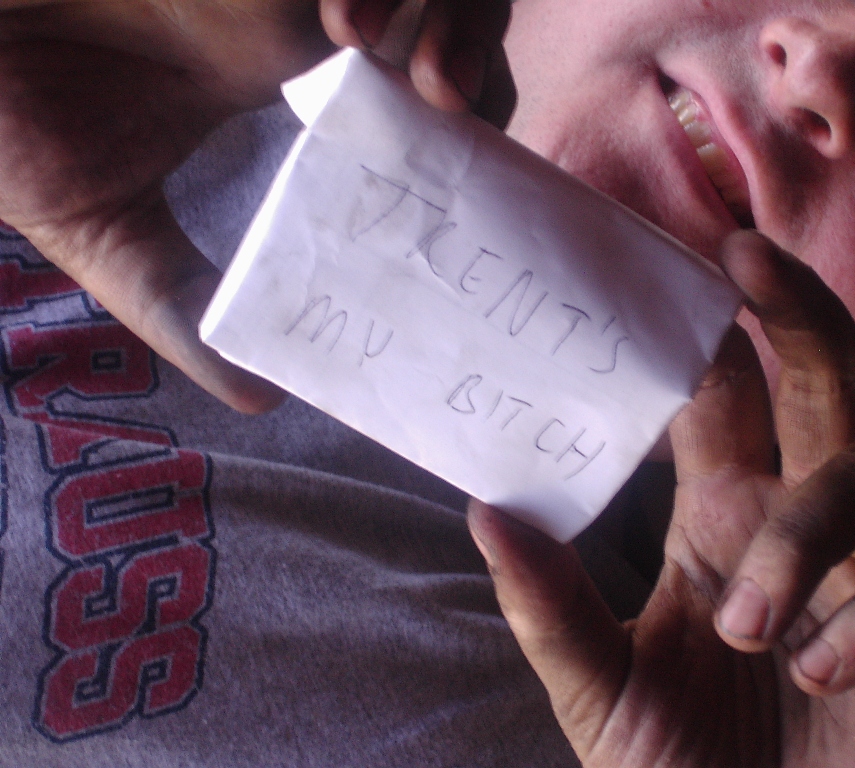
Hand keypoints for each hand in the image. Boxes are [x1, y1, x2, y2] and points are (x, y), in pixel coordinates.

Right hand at [0, 0, 511, 410]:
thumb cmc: (13, 136)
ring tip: (430, 79)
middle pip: (428, 16)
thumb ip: (180, 308)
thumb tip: (262, 400)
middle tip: (458, 106)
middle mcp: (282, 21)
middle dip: (468, 47)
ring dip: (437, 12)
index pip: (403, 93)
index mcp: (270, 85)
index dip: (454, 120)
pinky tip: (348, 32)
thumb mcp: (110, 238)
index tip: (471, 175)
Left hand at [468, 231, 854, 766]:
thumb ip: (550, 607)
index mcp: (723, 517)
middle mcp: (798, 523)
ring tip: (746, 635)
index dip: (700, 329)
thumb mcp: (602, 690)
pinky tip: (822, 677)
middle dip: (796, 311)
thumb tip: (485, 507)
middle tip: (744, 252)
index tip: (666, 263)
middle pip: (821, 383)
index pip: (722, 396)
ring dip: (810, 536)